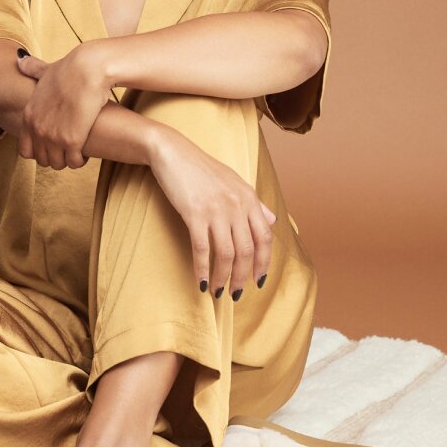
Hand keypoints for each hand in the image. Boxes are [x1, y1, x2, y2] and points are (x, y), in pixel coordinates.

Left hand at [15, 42, 111, 169]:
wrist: (88, 69)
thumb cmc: (70, 68)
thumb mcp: (46, 71)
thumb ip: (32, 69)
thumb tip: (19, 59)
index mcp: (29, 115)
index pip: (25, 150)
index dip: (39, 151)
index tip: (52, 145)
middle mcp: (37, 128)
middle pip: (42, 159)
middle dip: (55, 157)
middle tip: (67, 150)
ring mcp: (53, 136)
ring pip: (58, 164)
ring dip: (68, 160)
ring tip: (77, 150)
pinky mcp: (71, 141)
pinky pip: (74, 162)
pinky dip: (80, 160)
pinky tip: (85, 150)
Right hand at [147, 127, 276, 297]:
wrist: (174, 153)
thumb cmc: (201, 169)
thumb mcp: (234, 183)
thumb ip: (255, 204)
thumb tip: (273, 221)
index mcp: (249, 199)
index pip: (264, 238)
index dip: (263, 263)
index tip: (258, 281)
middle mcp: (237, 206)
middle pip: (247, 251)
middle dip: (243, 277)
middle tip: (237, 294)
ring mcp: (216, 210)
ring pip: (227, 254)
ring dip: (224, 277)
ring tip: (219, 292)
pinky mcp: (194, 214)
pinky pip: (202, 249)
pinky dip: (203, 269)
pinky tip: (201, 283)